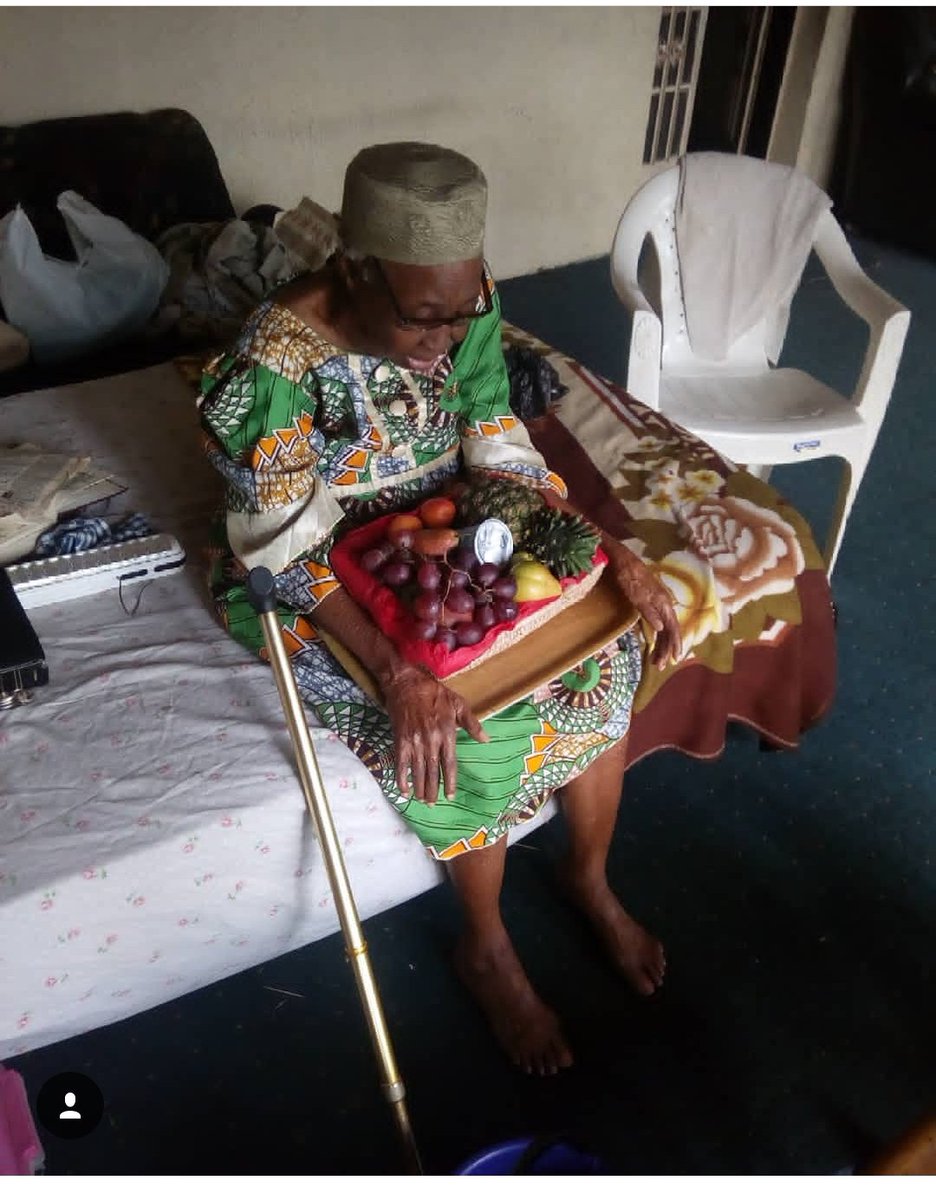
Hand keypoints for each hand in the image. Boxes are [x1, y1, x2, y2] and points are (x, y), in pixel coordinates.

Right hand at [379, 662, 487, 803]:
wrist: (406, 683)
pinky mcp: (400, 739)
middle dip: (433, 790)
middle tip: (434, 804)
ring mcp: (414, 741)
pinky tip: (404, 789)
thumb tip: (486, 740)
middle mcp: (431, 740)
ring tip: (422, 800)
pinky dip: (401, 778)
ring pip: (417, 770)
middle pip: (432, 771)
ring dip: (420, 788)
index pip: (449, 763)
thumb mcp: (458, 703)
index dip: (449, 781)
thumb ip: (472, 724)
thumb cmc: (434, 692)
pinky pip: (400, 763)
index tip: (450, 795)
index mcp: (447, 733)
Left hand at [606, 542, 682, 669]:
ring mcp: (658, 605)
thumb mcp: (637, 595)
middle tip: (660, 666)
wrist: (622, 561)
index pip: (673, 628)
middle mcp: (664, 605)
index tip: (675, 659)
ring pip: (664, 630)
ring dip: (661, 646)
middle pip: (670, 632)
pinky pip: (658, 625)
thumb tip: (661, 629)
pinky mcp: (650, 604)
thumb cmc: (629, 576)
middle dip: (666, 650)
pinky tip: (654, 645)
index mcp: (664, 603)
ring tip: (656, 661)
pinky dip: (656, 637)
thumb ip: (649, 611)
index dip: (675, 644)